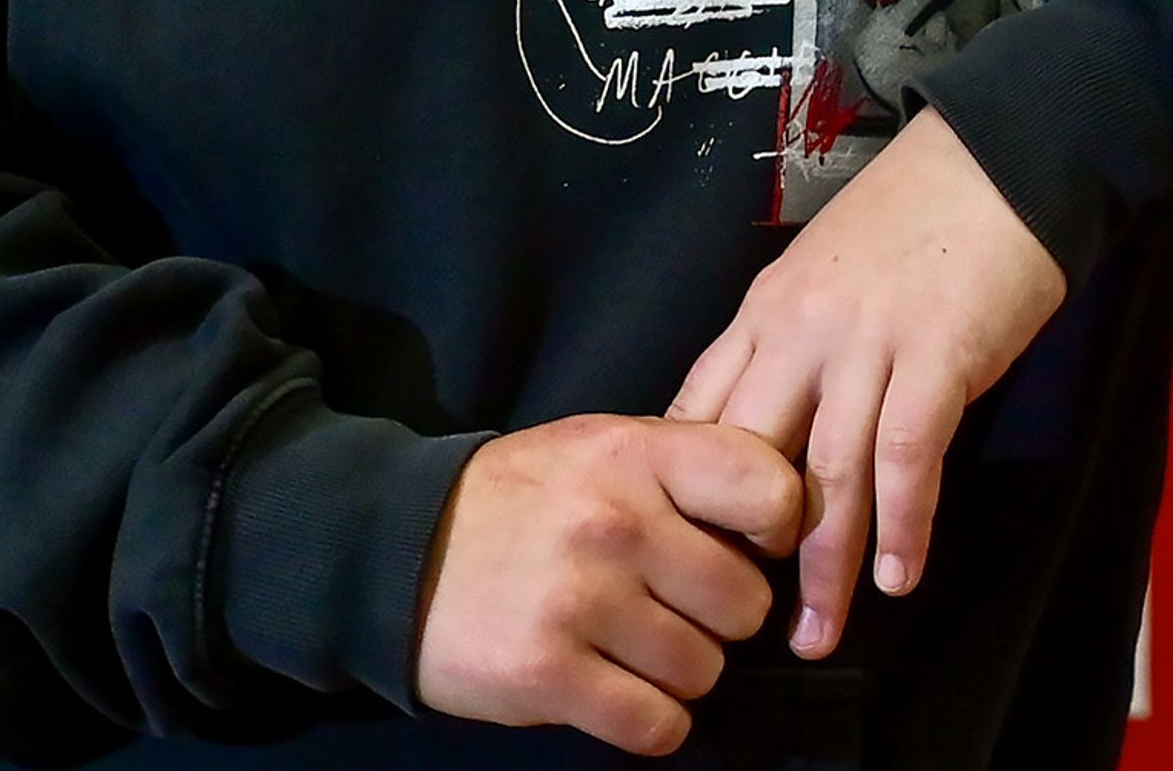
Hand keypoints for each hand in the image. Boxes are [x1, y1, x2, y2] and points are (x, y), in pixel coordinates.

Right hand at [413, 414, 805, 755]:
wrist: (392, 552)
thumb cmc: (517, 501)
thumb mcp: (594, 448)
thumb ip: (680, 467)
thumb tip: (779, 512)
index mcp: (631, 453)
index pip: (767, 487)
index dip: (777, 527)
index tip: (748, 544)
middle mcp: (612, 521)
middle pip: (746, 603)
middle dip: (717, 617)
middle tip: (667, 605)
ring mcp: (579, 599)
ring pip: (704, 671)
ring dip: (677, 672)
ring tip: (626, 644)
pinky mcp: (549, 673)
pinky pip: (657, 725)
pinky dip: (647, 720)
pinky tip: (612, 687)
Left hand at [667, 109, 1065, 659]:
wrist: (998, 160)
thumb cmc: (915, 217)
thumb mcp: (824, 271)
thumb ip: (791, 341)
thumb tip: (769, 422)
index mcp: (767, 309)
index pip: (700, 409)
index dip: (688, 488)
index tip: (685, 550)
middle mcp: (802, 330)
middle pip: (751, 456)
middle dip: (740, 546)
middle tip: (739, 619)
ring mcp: (869, 343)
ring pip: (827, 474)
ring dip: (823, 566)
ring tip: (818, 632)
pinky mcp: (938, 357)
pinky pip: (908, 457)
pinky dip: (904, 524)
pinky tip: (902, 576)